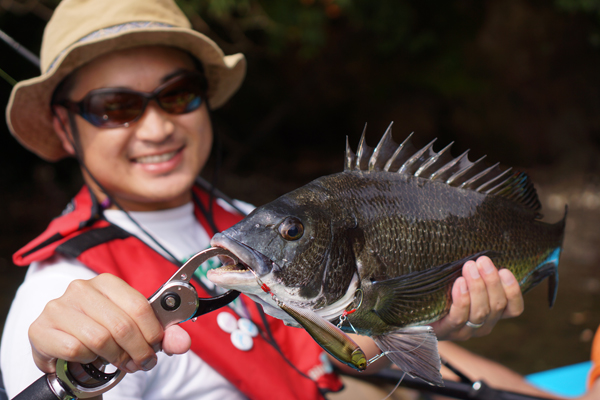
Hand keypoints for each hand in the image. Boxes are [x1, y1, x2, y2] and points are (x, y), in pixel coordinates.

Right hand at [28, 273, 190, 373]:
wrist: (64, 348)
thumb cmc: (102, 333)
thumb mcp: (135, 330)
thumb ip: (161, 335)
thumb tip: (182, 342)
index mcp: (107, 282)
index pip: (139, 306)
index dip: (152, 332)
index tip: (156, 347)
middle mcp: (81, 289)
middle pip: (121, 325)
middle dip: (137, 350)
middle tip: (142, 362)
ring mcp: (58, 307)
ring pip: (99, 338)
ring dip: (116, 357)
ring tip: (121, 363)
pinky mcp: (40, 328)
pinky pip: (74, 349)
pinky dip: (87, 359)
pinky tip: (90, 358)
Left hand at [431, 256, 523, 340]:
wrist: (415, 315)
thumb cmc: (442, 294)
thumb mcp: (462, 282)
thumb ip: (475, 273)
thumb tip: (482, 254)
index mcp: (492, 314)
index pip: (514, 309)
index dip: (513, 290)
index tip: (505, 270)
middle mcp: (482, 325)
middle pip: (497, 306)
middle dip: (491, 281)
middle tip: (482, 261)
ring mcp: (465, 331)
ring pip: (480, 312)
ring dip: (477, 287)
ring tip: (469, 267)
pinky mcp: (447, 332)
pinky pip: (458, 317)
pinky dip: (462, 299)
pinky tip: (459, 283)